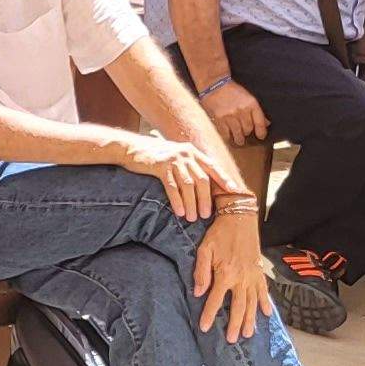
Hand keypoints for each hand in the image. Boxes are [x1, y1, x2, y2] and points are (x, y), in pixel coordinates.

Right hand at [116, 135, 234, 219]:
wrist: (131, 147)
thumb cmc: (154, 155)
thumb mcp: (175, 156)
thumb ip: (188, 165)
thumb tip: (202, 183)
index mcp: (192, 152)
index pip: (213, 166)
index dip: (224, 179)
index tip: (233, 190)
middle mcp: (186, 154)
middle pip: (202, 179)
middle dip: (206, 199)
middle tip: (206, 214)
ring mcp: (173, 159)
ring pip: (188, 185)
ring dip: (191, 203)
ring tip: (192, 217)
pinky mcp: (160, 166)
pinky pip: (172, 186)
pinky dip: (177, 200)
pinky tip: (179, 211)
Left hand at [192, 207, 270, 339]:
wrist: (240, 218)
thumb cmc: (219, 233)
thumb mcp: (204, 249)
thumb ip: (201, 272)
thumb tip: (199, 292)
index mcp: (225, 274)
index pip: (215, 300)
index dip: (209, 315)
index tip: (205, 328)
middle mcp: (241, 278)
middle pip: (238, 307)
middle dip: (235, 324)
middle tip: (232, 340)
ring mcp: (252, 276)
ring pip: (252, 303)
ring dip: (250, 319)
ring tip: (248, 334)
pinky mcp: (260, 271)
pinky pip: (263, 290)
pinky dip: (265, 303)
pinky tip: (267, 314)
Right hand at [201, 80, 270, 144]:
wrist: (214, 84)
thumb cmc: (232, 90)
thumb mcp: (248, 97)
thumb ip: (256, 111)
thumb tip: (266, 123)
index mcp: (251, 104)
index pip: (260, 123)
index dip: (262, 132)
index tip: (261, 136)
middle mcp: (242, 110)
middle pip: (248, 130)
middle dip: (247, 133)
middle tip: (245, 134)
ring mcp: (230, 116)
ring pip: (238, 134)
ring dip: (239, 139)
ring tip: (239, 140)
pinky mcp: (219, 119)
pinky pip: (226, 134)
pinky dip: (228, 137)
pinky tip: (229, 136)